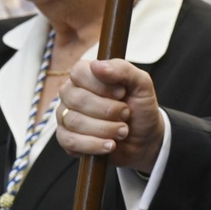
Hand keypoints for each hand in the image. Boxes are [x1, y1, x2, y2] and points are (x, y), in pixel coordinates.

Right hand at [57, 57, 163, 172]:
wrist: (145, 139)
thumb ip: (123, 70)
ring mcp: (66, 116)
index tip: (122, 93)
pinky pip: (70, 141)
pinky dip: (94, 144)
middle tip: (126, 114)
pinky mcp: (66, 138)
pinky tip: (110, 144)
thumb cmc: (140, 108)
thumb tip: (96, 65)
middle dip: (108, 110)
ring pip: (75, 121)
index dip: (102, 86)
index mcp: (86, 75)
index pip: (79, 73)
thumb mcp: (142, 85)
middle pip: (77, 99)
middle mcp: (71, 93)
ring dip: (106, 129)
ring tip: (123, 131)